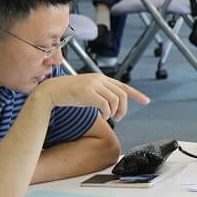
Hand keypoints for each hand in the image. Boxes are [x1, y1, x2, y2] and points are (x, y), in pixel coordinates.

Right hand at [34, 74, 148, 121]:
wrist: (50, 91)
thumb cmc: (68, 93)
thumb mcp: (87, 91)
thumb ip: (100, 94)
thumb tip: (112, 105)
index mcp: (101, 78)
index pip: (123, 86)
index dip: (136, 94)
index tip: (146, 101)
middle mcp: (99, 79)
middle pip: (122, 94)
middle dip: (124, 108)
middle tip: (119, 118)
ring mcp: (94, 85)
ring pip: (115, 100)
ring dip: (115, 112)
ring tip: (109, 117)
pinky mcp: (88, 93)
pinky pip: (105, 105)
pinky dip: (107, 113)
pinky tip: (103, 116)